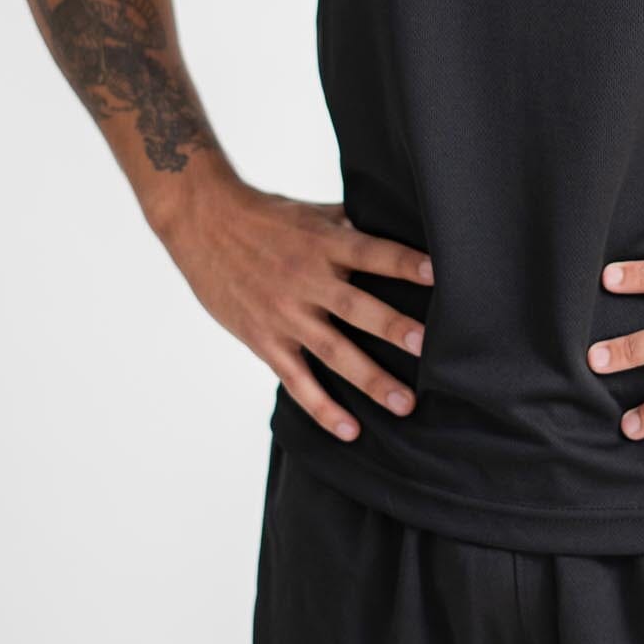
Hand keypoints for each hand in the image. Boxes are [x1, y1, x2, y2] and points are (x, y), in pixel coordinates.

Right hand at [154, 171, 434, 443]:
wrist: (205, 224)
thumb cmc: (267, 216)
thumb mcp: (312, 213)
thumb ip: (350, 225)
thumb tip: (394, 225)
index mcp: (324, 243)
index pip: (372, 252)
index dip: (404, 263)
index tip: (438, 274)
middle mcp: (307, 280)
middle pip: (356, 308)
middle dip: (392, 328)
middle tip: (428, 348)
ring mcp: (285, 314)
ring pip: (333, 352)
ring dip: (370, 379)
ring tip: (404, 403)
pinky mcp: (265, 340)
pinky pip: (297, 380)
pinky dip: (322, 407)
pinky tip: (349, 430)